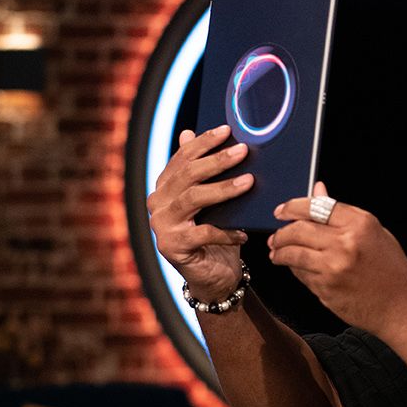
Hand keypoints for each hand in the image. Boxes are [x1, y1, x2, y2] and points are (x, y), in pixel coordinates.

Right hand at [146, 126, 251, 299]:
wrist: (214, 276)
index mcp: (165, 187)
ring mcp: (161, 226)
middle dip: (217, 161)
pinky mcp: (171, 247)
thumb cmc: (216, 234)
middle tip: (242, 151)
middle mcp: (157, 204)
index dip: (203, 142)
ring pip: (193, 198)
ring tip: (249, 182)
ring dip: (224, 189)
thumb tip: (188, 132)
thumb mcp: (213, 201)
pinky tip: (244, 231)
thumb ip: (200, 171)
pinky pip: (202, 233)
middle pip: (187, 175)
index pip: (182, 158)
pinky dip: (226, 231)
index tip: (227, 130)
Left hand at [268, 183, 406, 334]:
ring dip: (280, 252)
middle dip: (281, 232)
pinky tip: (295, 268)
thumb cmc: (392, 270)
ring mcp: (334, 268)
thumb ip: (342, 213)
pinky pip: (300, 274)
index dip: (293, 207)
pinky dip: (294, 269)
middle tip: (276, 235)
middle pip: (299, 229)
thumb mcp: (373, 233)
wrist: (402, 307)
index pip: (316, 206)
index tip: (282, 211)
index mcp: (360, 224)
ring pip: (293, 254)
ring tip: (277, 252)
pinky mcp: (326, 289)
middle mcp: (346, 244)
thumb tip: (318, 191)